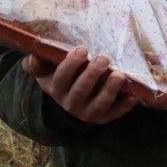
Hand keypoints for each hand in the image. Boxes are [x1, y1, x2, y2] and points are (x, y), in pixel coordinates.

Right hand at [23, 46, 139, 123]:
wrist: (73, 100)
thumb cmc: (62, 77)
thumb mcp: (47, 70)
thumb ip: (37, 63)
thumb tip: (33, 57)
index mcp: (56, 89)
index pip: (61, 78)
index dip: (71, 65)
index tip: (82, 49)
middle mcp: (71, 104)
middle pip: (81, 90)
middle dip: (92, 74)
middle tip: (104, 58)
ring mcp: (88, 112)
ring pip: (99, 104)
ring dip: (109, 90)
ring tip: (119, 75)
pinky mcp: (105, 117)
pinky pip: (115, 113)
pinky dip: (124, 106)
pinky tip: (133, 96)